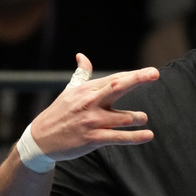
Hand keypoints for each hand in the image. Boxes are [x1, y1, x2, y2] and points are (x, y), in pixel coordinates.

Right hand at [29, 53, 159, 160]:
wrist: (40, 139)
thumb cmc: (60, 112)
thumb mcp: (69, 90)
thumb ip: (81, 73)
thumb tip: (81, 55)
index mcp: (87, 89)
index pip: (116, 79)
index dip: (134, 75)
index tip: (151, 71)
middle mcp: (91, 102)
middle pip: (118, 87)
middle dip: (137, 79)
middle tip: (154, 73)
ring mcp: (92, 121)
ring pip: (122, 117)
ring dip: (136, 117)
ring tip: (142, 118)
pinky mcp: (93, 138)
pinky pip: (118, 137)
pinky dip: (135, 137)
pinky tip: (148, 135)